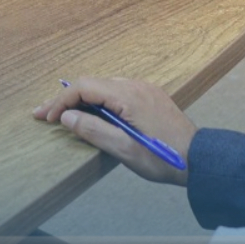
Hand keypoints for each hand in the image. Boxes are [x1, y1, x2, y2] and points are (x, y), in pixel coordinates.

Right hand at [33, 77, 196, 185]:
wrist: (200, 159)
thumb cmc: (163, 158)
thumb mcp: (124, 150)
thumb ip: (93, 131)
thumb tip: (67, 117)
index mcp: (128, 96)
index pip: (84, 87)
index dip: (61, 101)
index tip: (48, 118)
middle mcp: (135, 86)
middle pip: (91, 84)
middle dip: (66, 98)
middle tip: (44, 114)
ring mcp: (144, 89)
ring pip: (103, 87)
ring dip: (81, 99)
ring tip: (63, 115)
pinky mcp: (150, 97)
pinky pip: (117, 91)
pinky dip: (98, 100)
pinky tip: (91, 113)